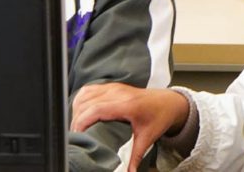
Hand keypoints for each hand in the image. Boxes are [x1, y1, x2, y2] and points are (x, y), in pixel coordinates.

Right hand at [71, 83, 190, 171]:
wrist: (169, 102)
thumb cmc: (159, 116)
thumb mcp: (147, 138)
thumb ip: (135, 156)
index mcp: (126, 104)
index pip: (96, 109)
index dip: (81, 121)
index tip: (76, 135)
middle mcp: (117, 92)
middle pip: (86, 102)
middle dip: (76, 119)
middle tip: (74, 136)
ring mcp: (113, 87)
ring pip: (85, 95)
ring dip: (76, 109)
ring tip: (76, 126)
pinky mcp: (111, 86)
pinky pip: (89, 90)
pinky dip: (81, 101)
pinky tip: (80, 113)